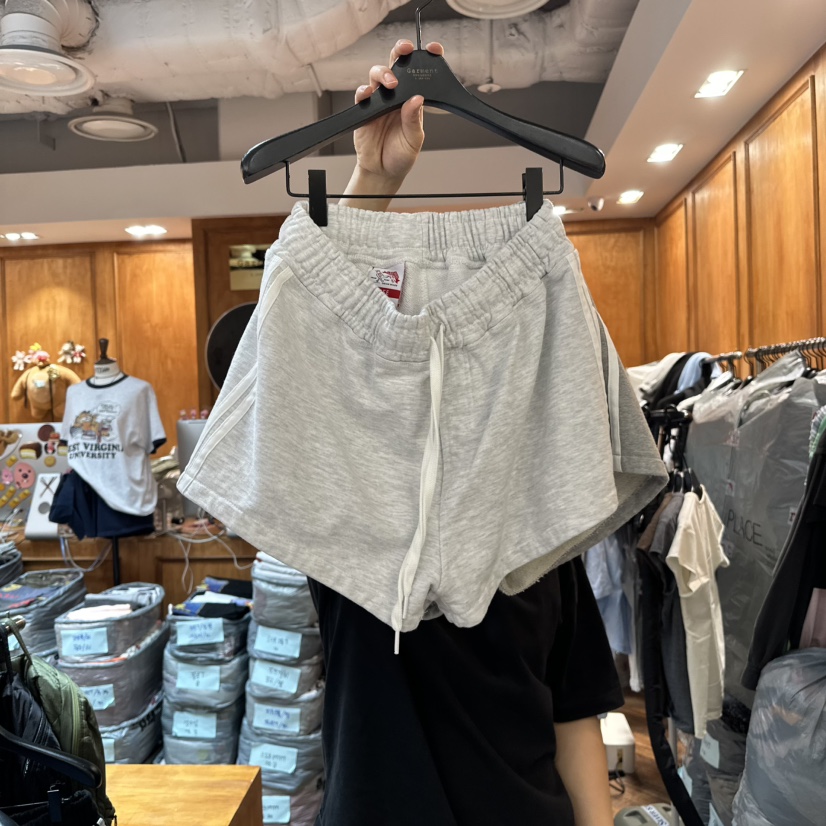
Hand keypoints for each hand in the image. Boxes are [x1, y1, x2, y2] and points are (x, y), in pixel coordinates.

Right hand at [341, 39, 443, 209]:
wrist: (382, 171)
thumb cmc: (400, 156)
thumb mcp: (414, 140)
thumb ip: (414, 120)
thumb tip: (416, 100)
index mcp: (412, 101)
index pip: (419, 74)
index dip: (425, 59)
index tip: (433, 50)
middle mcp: (395, 97)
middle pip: (396, 65)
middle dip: (400, 52)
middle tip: (406, 50)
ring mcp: (379, 101)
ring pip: (377, 74)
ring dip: (384, 72)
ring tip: (392, 83)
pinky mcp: (364, 109)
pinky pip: (361, 93)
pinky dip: (364, 91)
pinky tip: (369, 94)